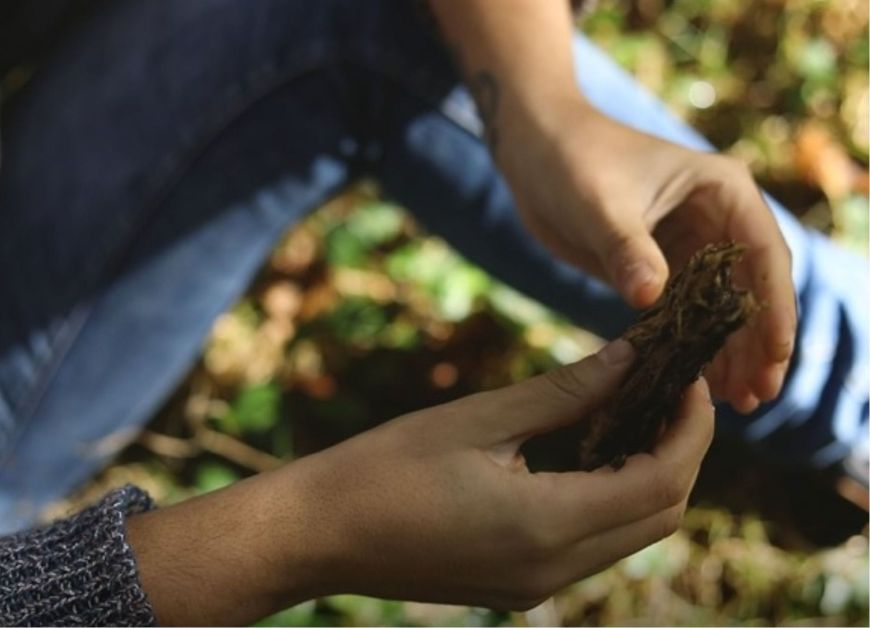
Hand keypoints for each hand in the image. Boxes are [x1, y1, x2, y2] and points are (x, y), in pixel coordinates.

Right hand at [286, 340, 713, 610]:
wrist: (319, 534)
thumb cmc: (385, 468)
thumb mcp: (478, 419)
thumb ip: (562, 393)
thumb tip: (628, 358)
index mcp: (546, 527)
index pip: (661, 482)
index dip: (691, 428)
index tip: (688, 377)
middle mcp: (553, 570)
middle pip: (659, 516)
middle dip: (680, 451)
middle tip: (667, 389)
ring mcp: (536, 586)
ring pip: (630, 534)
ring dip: (646, 474)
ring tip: (632, 411)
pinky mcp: (518, 585)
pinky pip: (591, 543)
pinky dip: (609, 496)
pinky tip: (588, 450)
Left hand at [498, 101, 796, 412]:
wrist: (533, 149)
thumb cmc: (570, 159)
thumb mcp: (599, 203)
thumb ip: (627, 249)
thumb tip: (652, 298)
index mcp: (721, 190)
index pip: (763, 256)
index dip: (772, 310)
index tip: (773, 358)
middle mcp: (716, 217)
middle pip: (751, 288)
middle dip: (756, 342)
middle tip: (758, 397)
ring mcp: (689, 241)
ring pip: (721, 304)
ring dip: (729, 349)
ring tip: (737, 401)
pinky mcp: (658, 262)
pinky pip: (686, 308)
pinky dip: (692, 340)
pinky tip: (695, 376)